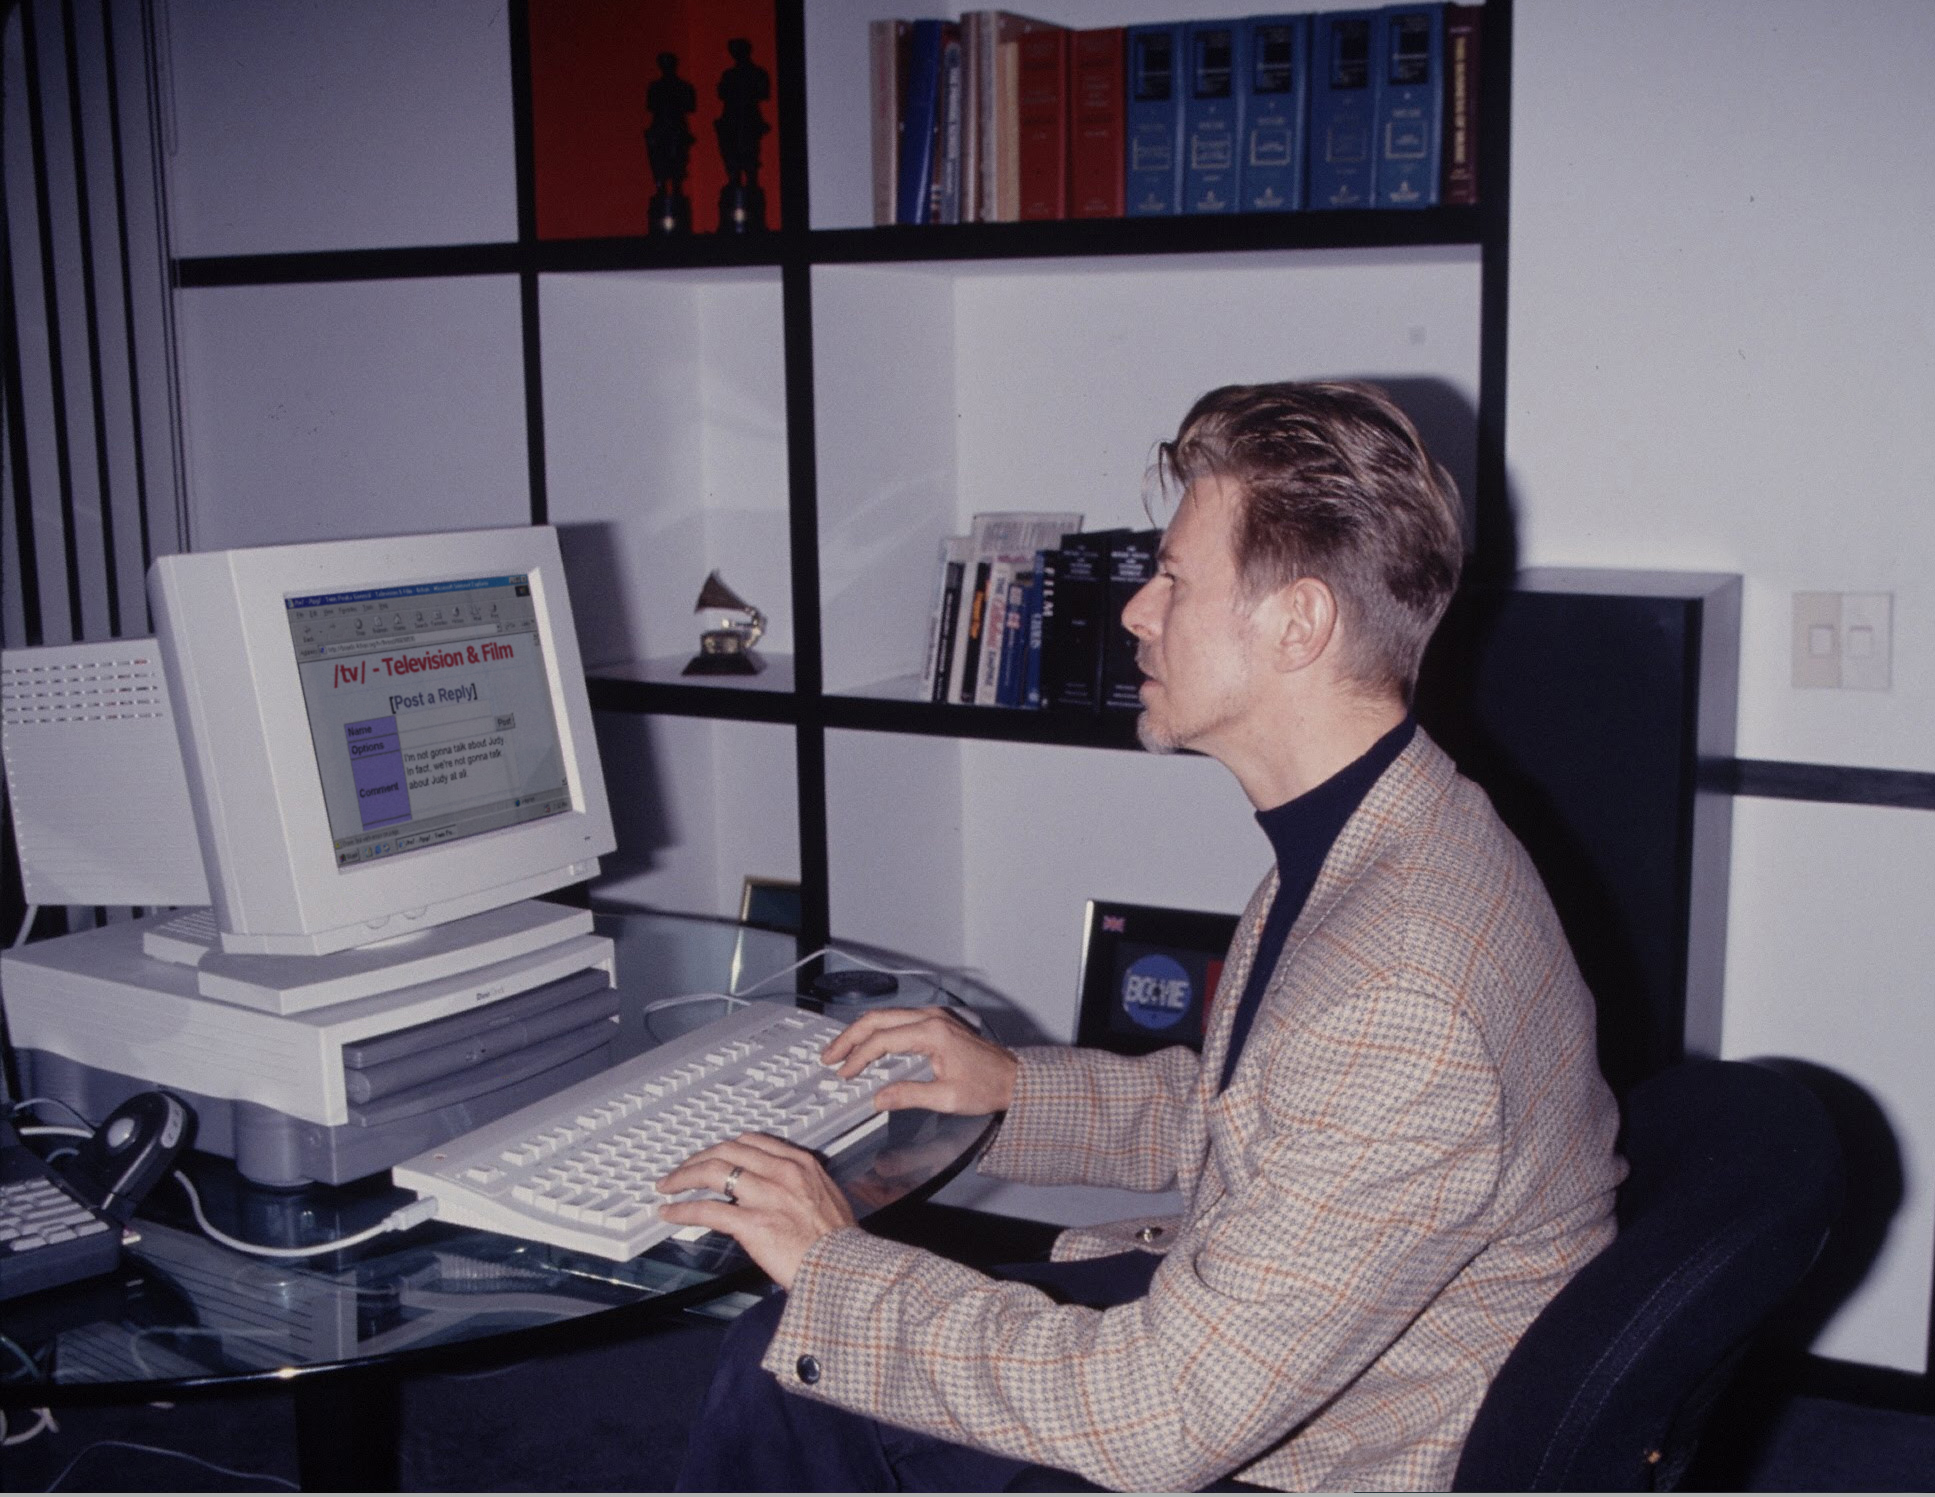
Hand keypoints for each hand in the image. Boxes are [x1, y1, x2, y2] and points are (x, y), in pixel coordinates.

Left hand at [657, 1133, 855, 1289]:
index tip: (711, 1155)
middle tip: (680, 1170)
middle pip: (727, 1151)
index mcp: (800, 1163)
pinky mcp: (753, 1224)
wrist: (845, 1269)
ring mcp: (767, 1197)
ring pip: (713, 1173)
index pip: (751, 1141)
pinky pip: (708, 1211)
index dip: (724, 1147)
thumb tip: (772, 1185)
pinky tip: (670, 1213)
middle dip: (697, 1158)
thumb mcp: (825, 1196)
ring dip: (682, 1178)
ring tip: (667, 1187)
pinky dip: (683, 1210)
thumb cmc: (838, 1242)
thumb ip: (799, 1183)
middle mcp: (782, 1173)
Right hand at [821, 1007, 1016, 1116]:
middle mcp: (931, 1018)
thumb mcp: (946, 1098)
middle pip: (878, 1019)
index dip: (858, 1057)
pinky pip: (898, 1020)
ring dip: (861, 1032)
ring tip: (841, 1051)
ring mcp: (934, 1017)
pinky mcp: (937, 1022)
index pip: (882, 1040)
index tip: (843, 1072)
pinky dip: (877, 1031)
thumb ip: (909, 1096)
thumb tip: (878, 1098)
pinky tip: (868, 1045)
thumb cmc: (987, 1086)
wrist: (1014, 1078)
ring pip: (886, 1016)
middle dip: (849, 1037)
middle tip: (828, 1055)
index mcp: (932, 1033)